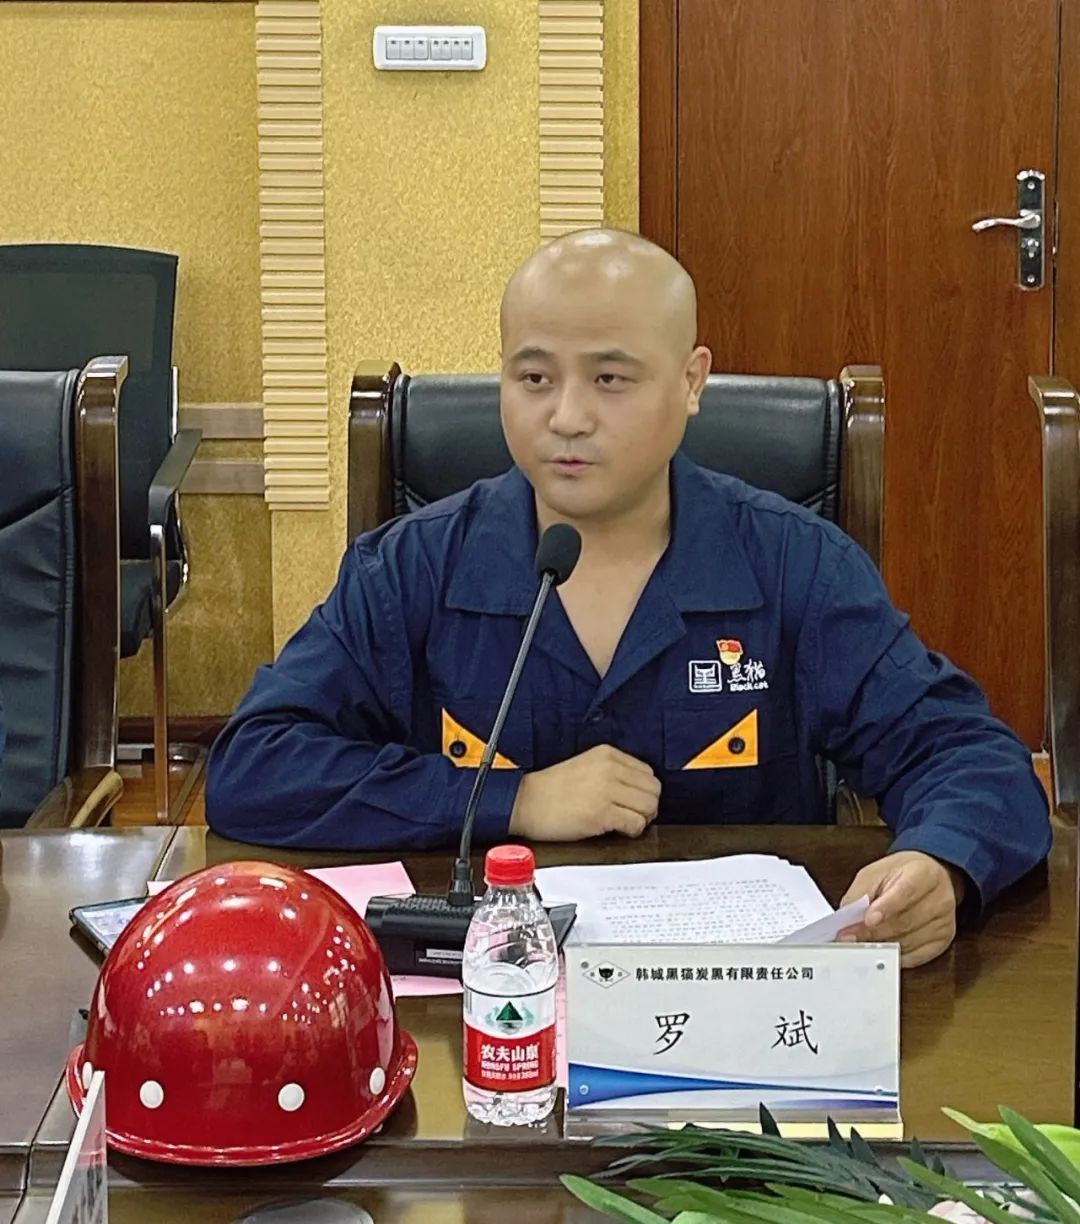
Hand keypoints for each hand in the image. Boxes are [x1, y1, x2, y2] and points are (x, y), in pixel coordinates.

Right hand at [509, 745, 660, 841]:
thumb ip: (611, 772)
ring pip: (649, 806)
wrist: (525, 802)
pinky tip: (616, 830)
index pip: (647, 773)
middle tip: (633, 815)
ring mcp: (607, 790)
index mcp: (607, 754)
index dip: (644, 791)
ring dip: (641, 819)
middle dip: (647, 806)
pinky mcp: (602, 812)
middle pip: (653, 789)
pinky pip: (636, 823)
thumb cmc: (549, 789)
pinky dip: (631, 831)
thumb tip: (637, 792)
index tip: (633, 802)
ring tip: (624, 823)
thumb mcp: (585, 766)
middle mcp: (610, 768)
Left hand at [838, 851, 966, 968]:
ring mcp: (945, 922)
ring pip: (909, 942)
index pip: (906, 892)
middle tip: (850, 936)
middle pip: (905, 922)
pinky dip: (895, 955)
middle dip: (874, 932)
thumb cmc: (901, 875)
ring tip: (863, 941)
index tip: (868, 920)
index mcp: (924, 874)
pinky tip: (883, 948)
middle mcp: (941, 899)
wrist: (930, 878)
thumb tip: (848, 919)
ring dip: (882, 945)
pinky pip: (916, 957)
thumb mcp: (876, 873)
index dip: (886, 908)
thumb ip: (861, 893)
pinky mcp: (943, 941)